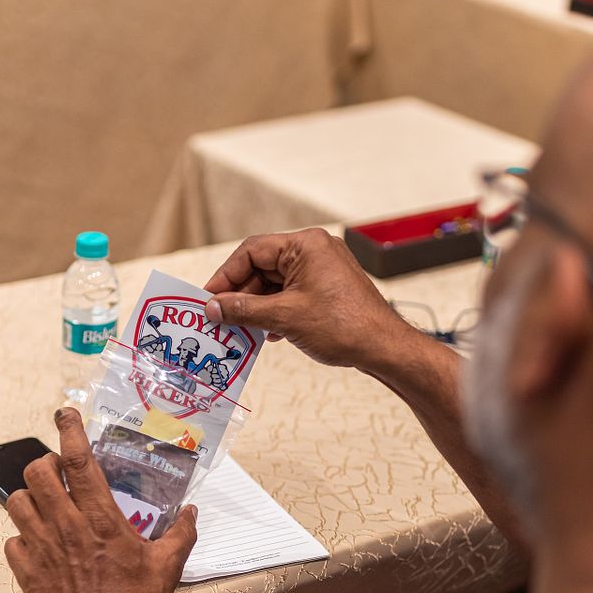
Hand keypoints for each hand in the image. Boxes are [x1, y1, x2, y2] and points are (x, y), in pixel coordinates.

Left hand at [4, 408, 198, 592]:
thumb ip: (181, 534)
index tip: (65, 414)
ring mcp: (40, 548)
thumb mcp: (167, 567)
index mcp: (100, 518)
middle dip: (44, 463)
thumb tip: (191, 512)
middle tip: (58, 471)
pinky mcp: (25, 571)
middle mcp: (65, 525)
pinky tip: (38, 544)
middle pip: (36, 472)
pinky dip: (22, 536)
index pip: (77, 459)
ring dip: (29, 496)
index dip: (69, 429)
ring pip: (15, 501)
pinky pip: (12, 540)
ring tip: (44, 503)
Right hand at [203, 228, 406, 371]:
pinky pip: (291, 293)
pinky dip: (275, 311)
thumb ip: (243, 310)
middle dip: (240, 295)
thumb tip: (212, 308)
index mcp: (305, 245)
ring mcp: (322, 269)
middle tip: (220, 318)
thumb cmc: (343, 326)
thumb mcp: (284, 317)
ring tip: (240, 329)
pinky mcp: (327, 288)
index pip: (252, 251)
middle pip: (262, 266)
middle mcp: (314, 251)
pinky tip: (268, 333)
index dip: (226, 275)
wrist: (384, 347)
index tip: (208, 298)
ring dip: (256, 306)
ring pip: (275, 283)